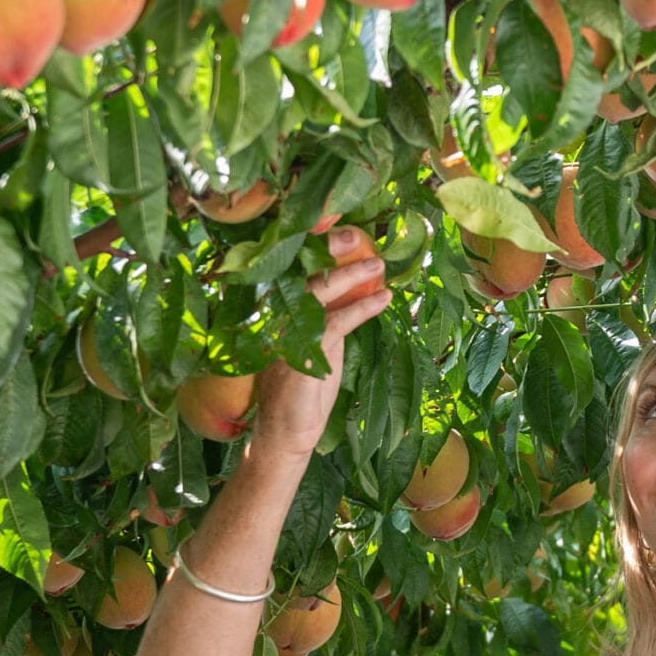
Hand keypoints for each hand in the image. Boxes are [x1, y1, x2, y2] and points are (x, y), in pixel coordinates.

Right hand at [249, 230, 388, 464]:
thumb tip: (355, 284)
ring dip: (350, 275)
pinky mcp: (301, 356)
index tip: (334, 222)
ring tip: (379, 264)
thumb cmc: (302, 388)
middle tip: (355, 233)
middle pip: (298, 271)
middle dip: (327, 248)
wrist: (287, 434)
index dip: (310, 244)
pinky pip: (334, 323)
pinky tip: (382, 299)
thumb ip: (328, 314)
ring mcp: (284, 336)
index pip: (290, 269)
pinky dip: (361, 308)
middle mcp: (274, 318)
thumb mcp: (317, 344)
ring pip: (316, 292)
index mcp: (274, 313)